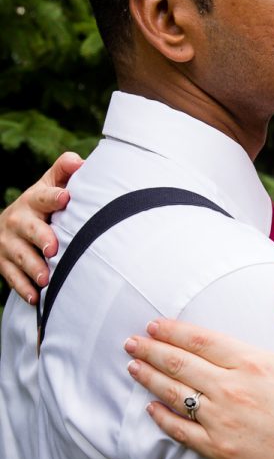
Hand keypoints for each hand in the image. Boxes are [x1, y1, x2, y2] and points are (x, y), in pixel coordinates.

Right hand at [0, 151, 82, 302]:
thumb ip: (63, 172)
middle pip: (28, 228)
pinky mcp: (2, 263)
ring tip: (46, 278)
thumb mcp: (49, 186)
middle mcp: (18, 220)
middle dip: (40, 237)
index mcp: (33, 200)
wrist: (8, 227)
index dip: (54, 196)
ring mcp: (8, 243)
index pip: (43, 196)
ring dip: (32, 267)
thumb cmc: (41, 207)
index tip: (66, 197)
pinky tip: (35, 297)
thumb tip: (80, 161)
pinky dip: (23, 288)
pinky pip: (11, 277)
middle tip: (53, 248)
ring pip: (19, 255)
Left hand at [124, 288, 273, 458]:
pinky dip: (162, 418)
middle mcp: (231, 388)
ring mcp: (222, 421)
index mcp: (252, 362)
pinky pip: (180, 432)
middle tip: (130, 342)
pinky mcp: (220, 451)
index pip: (200, 340)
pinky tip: (150, 408)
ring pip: (173, 395)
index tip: (154, 325)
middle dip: (150, 350)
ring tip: (132, 367)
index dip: (173, 331)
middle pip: (179, 364)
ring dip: (148, 379)